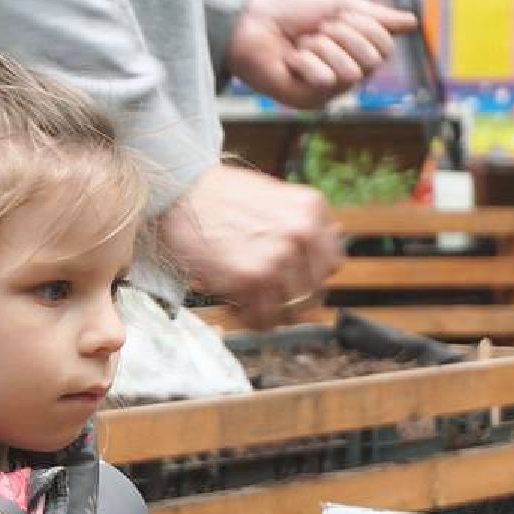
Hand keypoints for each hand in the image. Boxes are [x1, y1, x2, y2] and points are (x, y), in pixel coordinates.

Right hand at [158, 165, 343, 327]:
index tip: (295, 280)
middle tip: (268, 294)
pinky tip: (239, 306)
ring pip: (291, 310)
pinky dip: (252, 320)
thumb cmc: (223, 196)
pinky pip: (263, 320)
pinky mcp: (249, 280)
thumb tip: (335, 240)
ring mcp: (277, 258)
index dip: (311, 275)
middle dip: (291, 296)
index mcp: (311, 210)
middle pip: (314, 291)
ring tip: (250, 299)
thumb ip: (304, 223)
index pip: (333, 264)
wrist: (179, 192)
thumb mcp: (277, 197)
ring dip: (271, 310)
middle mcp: (301, 234)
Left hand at [228, 0, 417, 108]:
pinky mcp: (307, 101)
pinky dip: (305, 61)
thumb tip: (412, 22)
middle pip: (373, 60)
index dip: (365, 26)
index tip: (337, 15)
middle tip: (315, 29)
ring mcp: (327, 90)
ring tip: (299, 44)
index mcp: (353, 49)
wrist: (251, 21)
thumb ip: (374, 16)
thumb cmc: (289, 9)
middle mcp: (345, 73)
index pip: (385, 46)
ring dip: (322, 46)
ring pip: (351, 71)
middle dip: (344, 35)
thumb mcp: (337, 3)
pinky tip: (288, 61)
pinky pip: (325, 79)